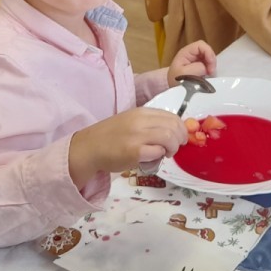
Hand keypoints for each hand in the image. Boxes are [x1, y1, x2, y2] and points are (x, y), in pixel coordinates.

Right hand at [68, 108, 187, 186]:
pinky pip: (158, 151)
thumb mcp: (131, 122)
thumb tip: (173, 132)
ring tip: (167, 153)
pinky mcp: (134, 151)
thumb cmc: (110, 137)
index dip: (181, 128)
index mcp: (141, 112)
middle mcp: (140, 121)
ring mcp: (137, 135)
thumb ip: (150, 124)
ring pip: (169, 137)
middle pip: (173, 126)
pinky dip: (160, 155)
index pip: (171, 116)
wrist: (89, 148)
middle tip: (175, 148)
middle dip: (180, 138)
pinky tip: (155, 158)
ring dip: (173, 148)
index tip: (180, 137)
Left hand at [167, 40, 216, 86]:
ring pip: (209, 58)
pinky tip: (207, 76)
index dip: (208, 52)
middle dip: (211, 61)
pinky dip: (210, 70)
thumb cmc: (175, 80)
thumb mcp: (184, 73)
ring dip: (211, 66)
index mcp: (185, 52)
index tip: (210, 65)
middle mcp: (191, 54)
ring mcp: (196, 60)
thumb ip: (197, 68)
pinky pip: (208, 65)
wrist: (172, 89)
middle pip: (207, 51)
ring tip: (209, 75)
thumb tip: (206, 67)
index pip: (200, 45)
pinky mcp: (199, 66)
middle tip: (211, 72)